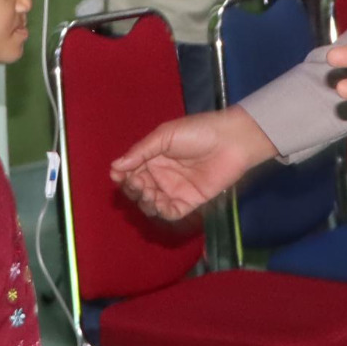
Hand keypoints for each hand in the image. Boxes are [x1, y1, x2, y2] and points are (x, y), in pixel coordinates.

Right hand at [110, 105, 278, 220]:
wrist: (231, 142)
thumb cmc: (198, 132)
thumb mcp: (165, 136)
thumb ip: (140, 151)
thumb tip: (114, 167)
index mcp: (153, 156)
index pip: (130, 171)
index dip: (122, 176)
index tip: (118, 176)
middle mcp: (160, 175)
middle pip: (137, 189)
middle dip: (132, 189)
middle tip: (138, 183)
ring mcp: (174, 190)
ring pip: (151, 203)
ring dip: (145, 202)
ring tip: (149, 193)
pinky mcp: (189, 202)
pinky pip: (170, 213)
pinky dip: (161, 212)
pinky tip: (160, 204)